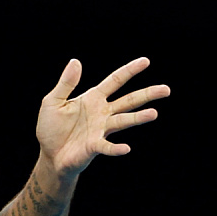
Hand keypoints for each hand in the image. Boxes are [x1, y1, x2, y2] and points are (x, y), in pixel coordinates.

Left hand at [37, 57, 169, 176]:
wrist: (50, 154)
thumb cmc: (51, 128)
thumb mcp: (53, 101)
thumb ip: (66, 83)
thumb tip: (75, 61)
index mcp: (93, 99)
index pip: (115, 81)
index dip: (129, 71)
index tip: (146, 61)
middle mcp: (102, 113)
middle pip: (129, 101)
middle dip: (147, 94)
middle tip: (166, 89)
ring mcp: (100, 130)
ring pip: (123, 121)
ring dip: (138, 118)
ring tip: (154, 114)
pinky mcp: (94, 147)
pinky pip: (107, 147)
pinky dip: (116, 148)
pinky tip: (126, 148)